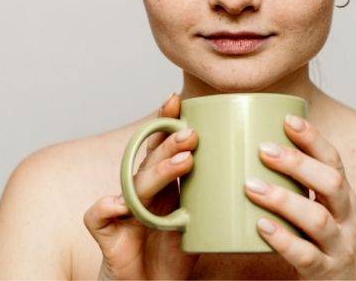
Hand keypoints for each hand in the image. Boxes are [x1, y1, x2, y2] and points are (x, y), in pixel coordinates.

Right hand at [83, 93, 199, 279]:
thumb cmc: (173, 256)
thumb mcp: (201, 223)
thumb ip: (217, 198)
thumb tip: (256, 173)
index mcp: (162, 185)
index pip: (163, 146)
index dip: (168, 122)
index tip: (180, 100)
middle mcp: (141, 192)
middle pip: (152, 159)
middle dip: (170, 143)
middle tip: (193, 134)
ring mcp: (122, 211)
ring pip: (135, 184)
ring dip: (157, 170)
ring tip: (182, 161)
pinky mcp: (107, 233)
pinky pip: (99, 216)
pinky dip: (105, 207)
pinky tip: (116, 203)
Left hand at [243, 114, 355, 279]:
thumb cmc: (323, 244)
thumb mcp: (319, 209)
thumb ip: (296, 185)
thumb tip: (254, 146)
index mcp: (343, 197)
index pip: (334, 160)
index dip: (313, 138)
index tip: (288, 119)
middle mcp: (347, 218)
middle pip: (331, 183)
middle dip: (297, 163)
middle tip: (263, 149)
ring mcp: (339, 247)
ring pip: (318, 219)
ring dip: (283, 200)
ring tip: (251, 186)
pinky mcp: (326, 272)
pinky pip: (305, 255)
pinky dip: (283, 239)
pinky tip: (261, 226)